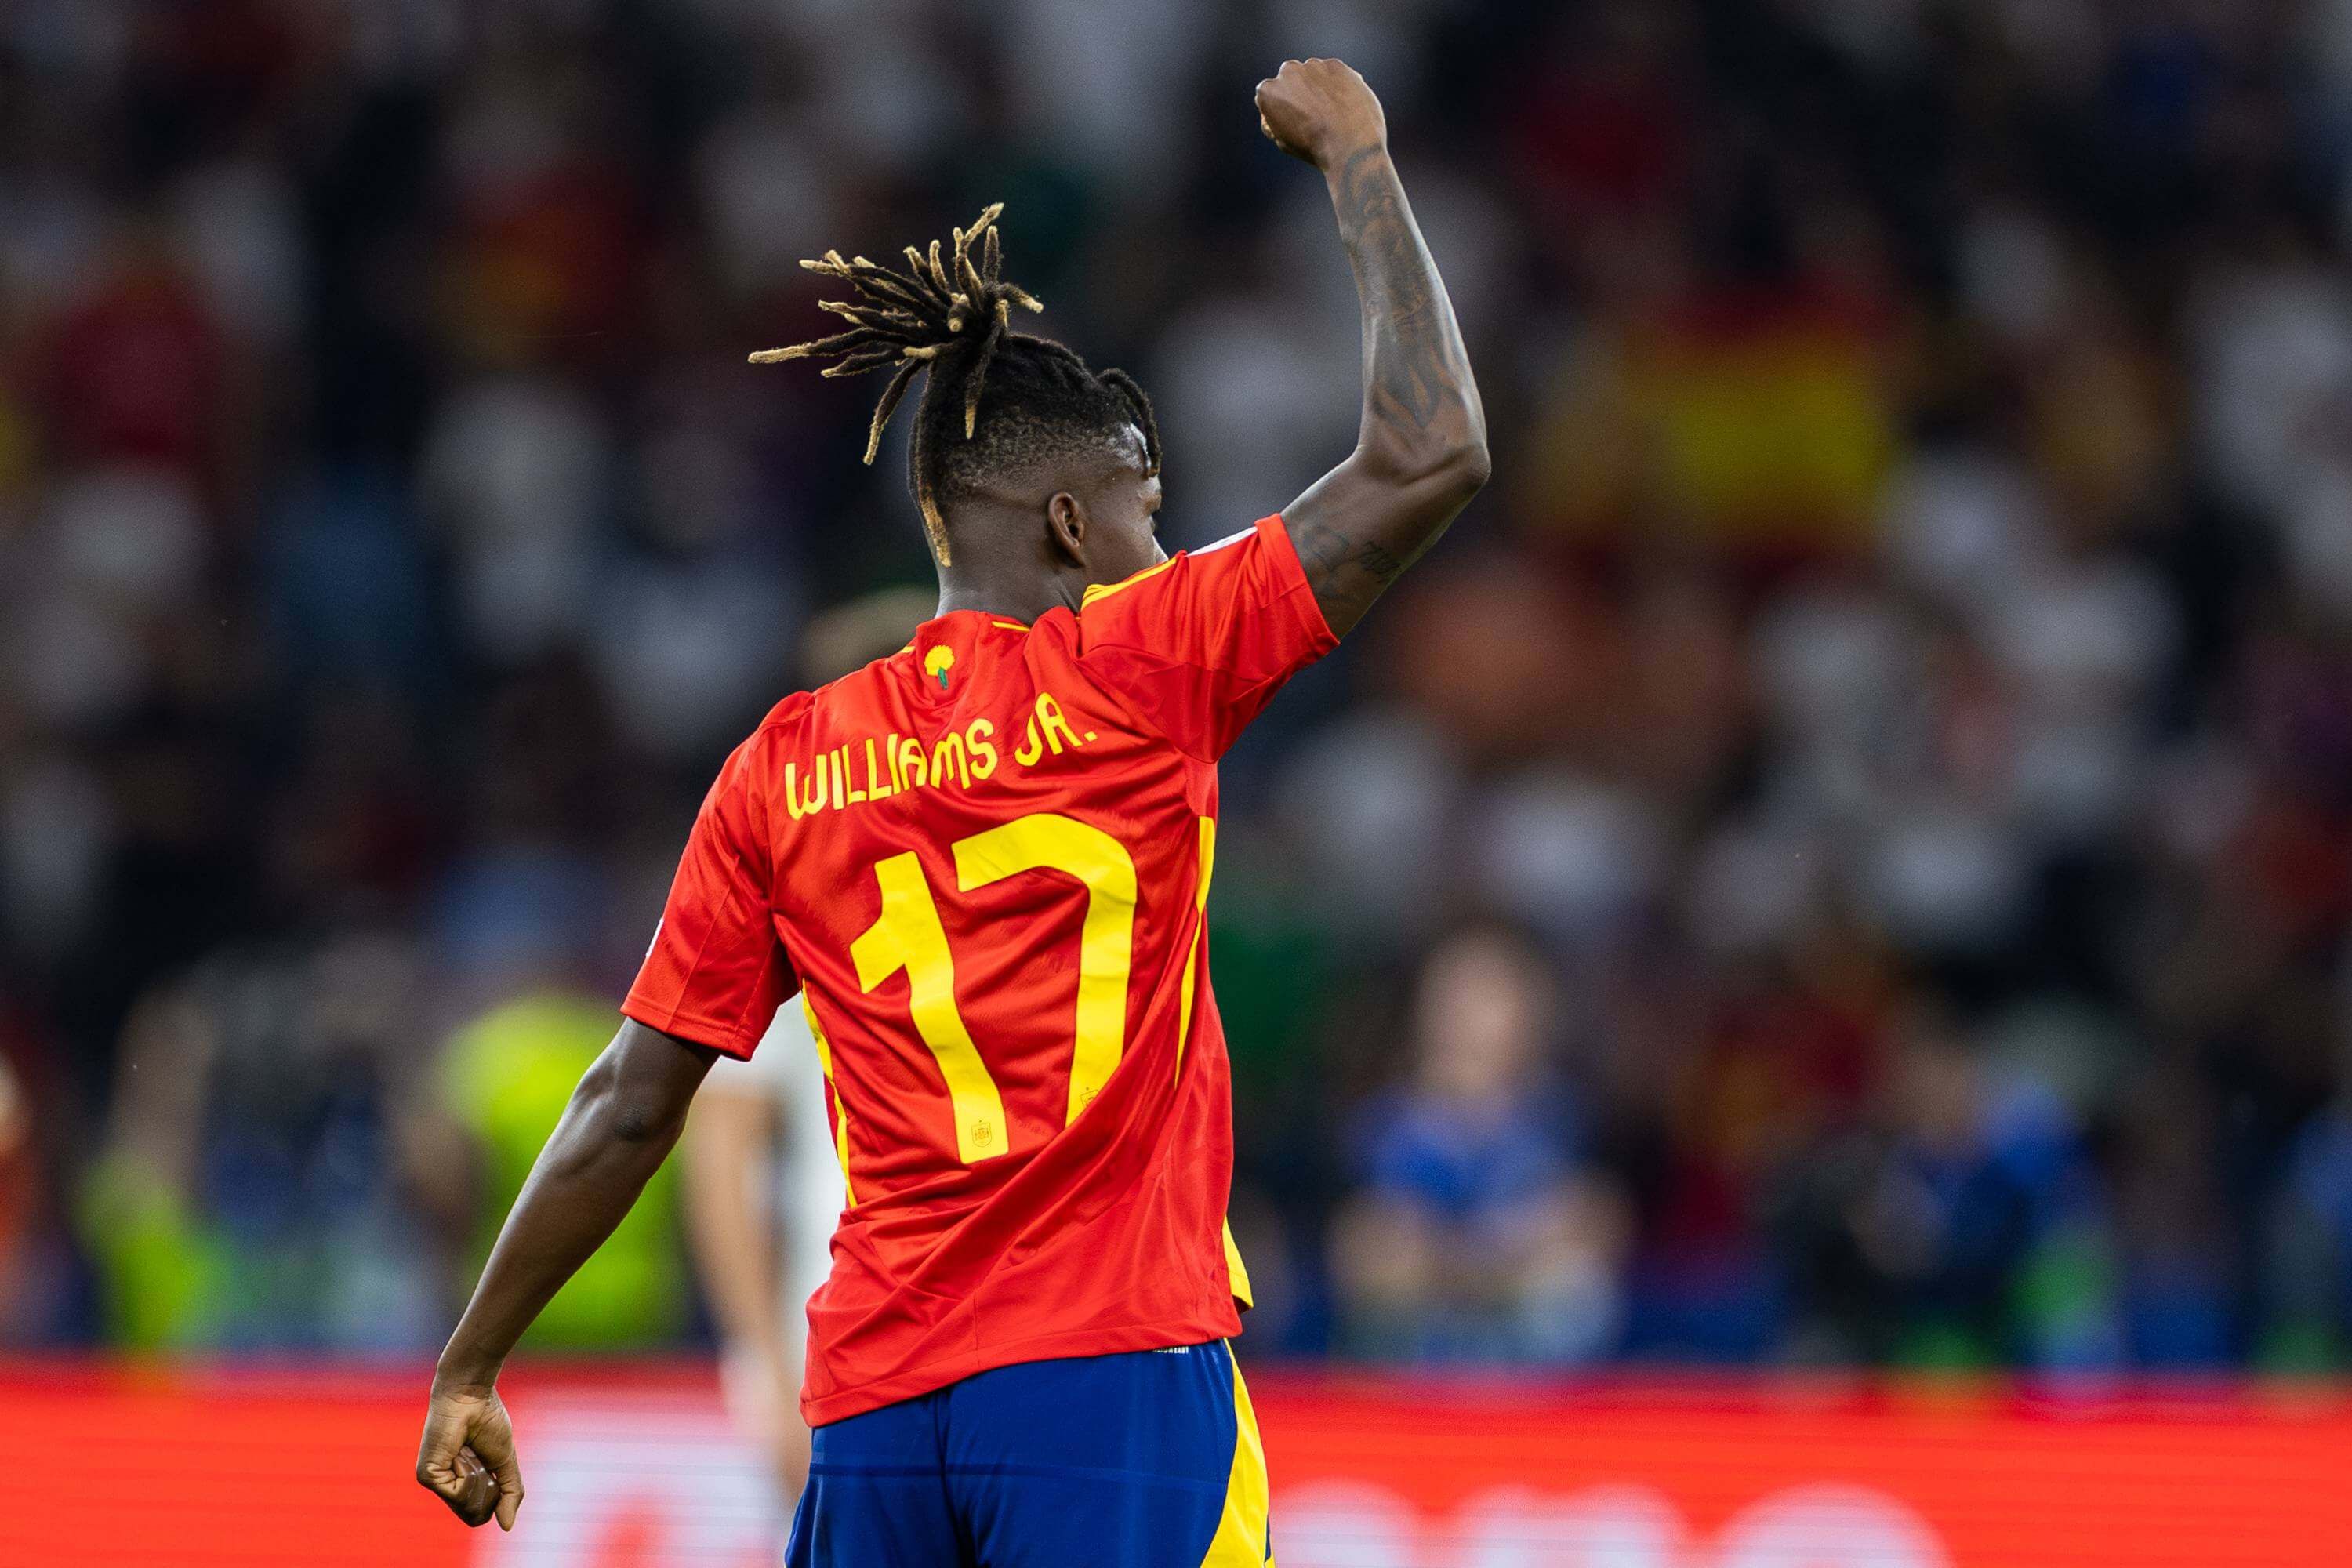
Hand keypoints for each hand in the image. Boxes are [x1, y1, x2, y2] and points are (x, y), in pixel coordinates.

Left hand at [416, 1378, 524, 1530]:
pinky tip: (459, 1451)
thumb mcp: (506, 1462)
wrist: (472, 1395)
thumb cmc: (488, 1420)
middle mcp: (446, 1486)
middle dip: (488, 1489)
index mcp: (463, 1483)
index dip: (496, 1496)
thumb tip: (507, 1527)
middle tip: (480, 1458)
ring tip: (468, 1451)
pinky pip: (458, 1493)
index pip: (481, 1514)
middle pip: (476, 1516)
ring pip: (468, 1507)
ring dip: (479, 1477)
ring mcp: (435, 1482)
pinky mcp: (427, 1476)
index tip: (491, 1465)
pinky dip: (468, 1472)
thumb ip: (510, 1493)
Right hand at [1256, 58, 1386, 170]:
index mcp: (1268, 91)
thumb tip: (1279, 111)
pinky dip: (1338, 84)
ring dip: (1319, 86)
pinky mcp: (1336, 65)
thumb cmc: (1314, 147)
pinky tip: (1345, 104)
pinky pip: (1334, 73)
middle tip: (1313, 113)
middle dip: (1299, 90)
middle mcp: (1287, 72)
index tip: (1293, 120)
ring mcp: (1313, 65)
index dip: (1281, 108)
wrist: (1348, 143)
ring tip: (1332, 111)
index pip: (1270, 95)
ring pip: (1313, 73)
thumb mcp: (1283, 140)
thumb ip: (1276, 119)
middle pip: (1291, 78)